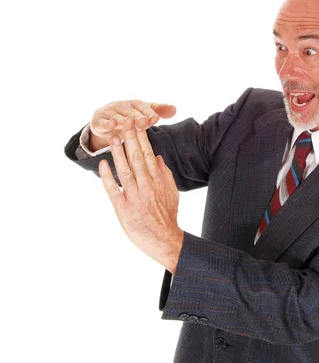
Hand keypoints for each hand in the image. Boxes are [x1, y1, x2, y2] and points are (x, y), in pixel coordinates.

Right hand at [90, 99, 175, 150]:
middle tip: (144, 122)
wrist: (106, 122)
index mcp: (135, 104)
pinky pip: (103, 122)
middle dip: (138, 117)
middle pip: (131, 112)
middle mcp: (122, 106)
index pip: (144, 108)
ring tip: (130, 123)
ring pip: (118, 117)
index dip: (149, 113)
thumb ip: (158, 111)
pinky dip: (107, 124)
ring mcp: (110, 112)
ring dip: (123, 121)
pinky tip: (112, 125)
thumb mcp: (144, 114)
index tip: (156, 118)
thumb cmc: (130, 118)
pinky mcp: (98, 120)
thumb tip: (175, 109)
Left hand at [98, 126, 183, 272]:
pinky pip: (113, 190)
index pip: (148, 154)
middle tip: (124, 122)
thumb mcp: (172, 193)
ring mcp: (134, 197)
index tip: (137, 123)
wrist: (164, 240)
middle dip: (130, 138)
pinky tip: (103, 164)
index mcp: (158, 181)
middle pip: (137, 158)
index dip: (142, 138)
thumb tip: (158, 158)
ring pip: (125, 170)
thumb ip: (165, 175)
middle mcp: (147, 186)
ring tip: (113, 138)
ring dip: (118, 153)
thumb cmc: (167, 217)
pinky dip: (107, 177)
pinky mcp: (123, 210)